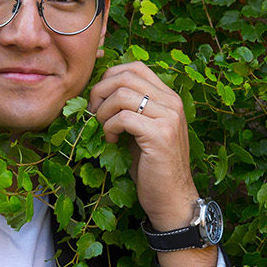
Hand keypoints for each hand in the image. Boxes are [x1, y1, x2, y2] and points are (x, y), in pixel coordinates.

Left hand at [88, 62, 196, 229]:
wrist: (172, 199)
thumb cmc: (153, 168)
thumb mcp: (142, 131)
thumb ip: (131, 109)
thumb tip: (99, 92)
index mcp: (169, 98)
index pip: (135, 68)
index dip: (110, 78)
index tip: (100, 100)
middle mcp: (172, 103)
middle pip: (125, 76)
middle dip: (100, 92)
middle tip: (93, 114)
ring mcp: (169, 118)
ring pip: (122, 94)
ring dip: (103, 112)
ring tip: (103, 130)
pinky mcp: (159, 135)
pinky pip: (123, 118)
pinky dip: (109, 128)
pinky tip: (111, 142)